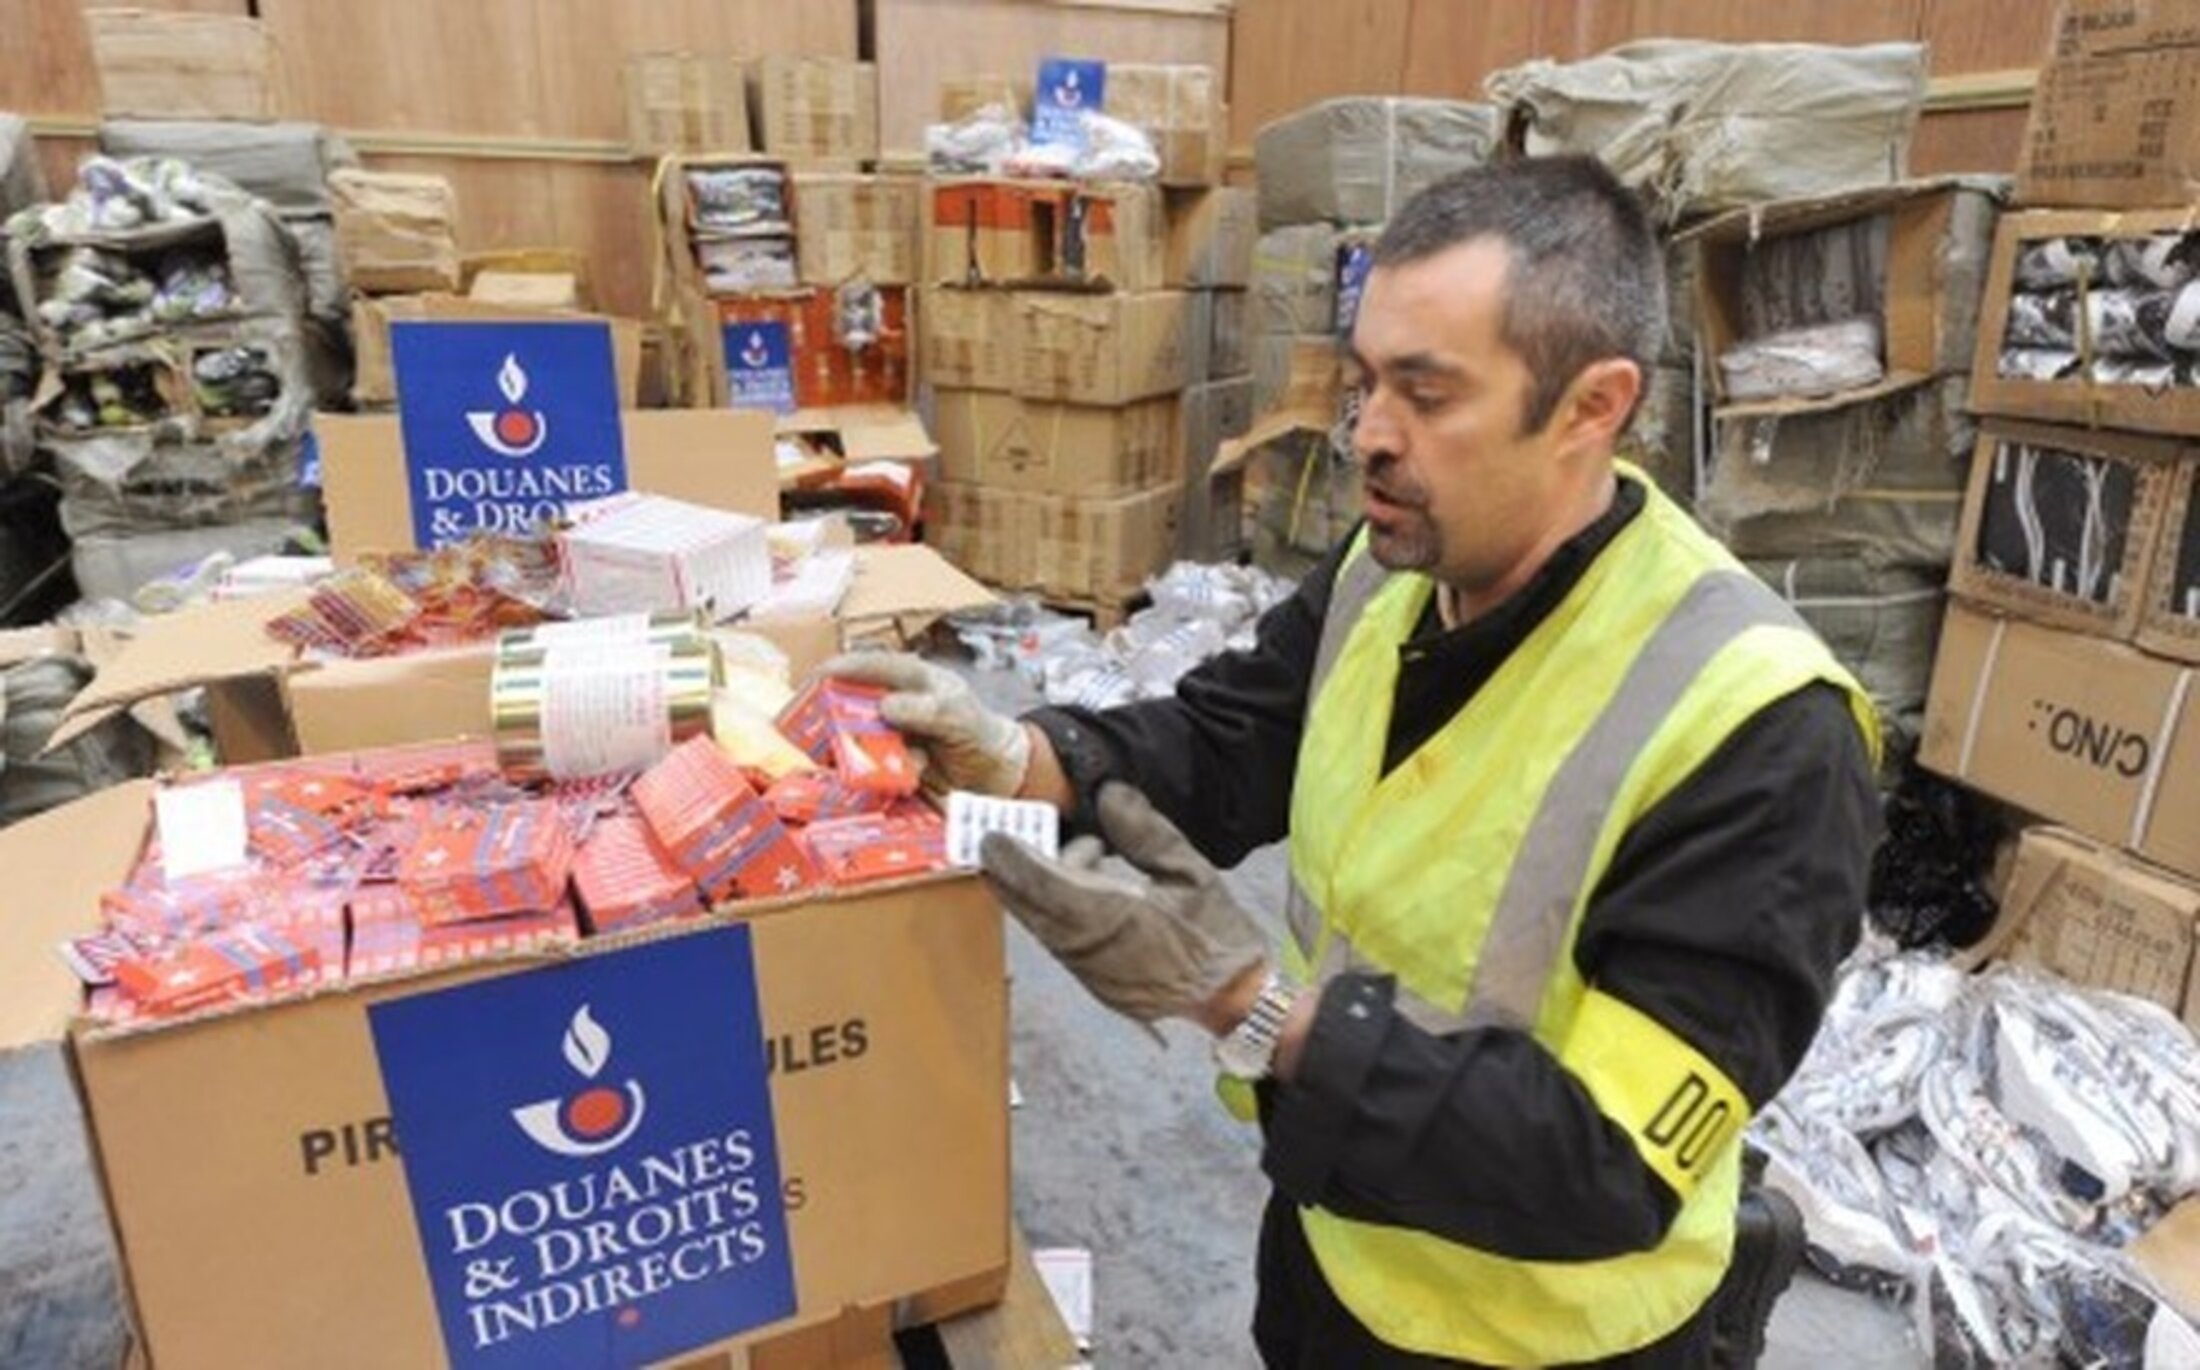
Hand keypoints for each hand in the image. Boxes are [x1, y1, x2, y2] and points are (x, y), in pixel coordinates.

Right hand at [817, 652, 1031, 796]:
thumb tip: (887, 706)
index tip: (820, 674)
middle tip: (810, 725)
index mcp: (915, 682)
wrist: (997, 777)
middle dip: (830, 713)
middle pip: (851, 703)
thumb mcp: (964, 718)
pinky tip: (862, 784)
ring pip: (853, 739)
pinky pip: (864, 771)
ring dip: (845, 751)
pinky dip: (858, 777)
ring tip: (836, 761)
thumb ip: (931, 710)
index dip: (846, 667)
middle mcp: (895, 707)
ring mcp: (890, 739)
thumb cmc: (981, 735)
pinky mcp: (889, 770)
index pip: (876, 666)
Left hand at [980, 782, 1268, 1032]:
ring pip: (1045, 928)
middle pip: (1032, 910)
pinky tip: (1091, 890)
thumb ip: (1146, 832)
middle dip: (1010, 876)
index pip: (1047, 887)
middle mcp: (1093, 952)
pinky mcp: (1096, 988)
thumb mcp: (1192, 871)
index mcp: (1116, 919)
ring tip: (1091, 856)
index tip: (993, 837)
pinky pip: (1062, 946)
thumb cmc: (1217, 934)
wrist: (1234, 999)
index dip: (1014, 861)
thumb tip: (1110, 794)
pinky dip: (1059, 914)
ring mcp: (1092, 975)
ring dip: (1042, 891)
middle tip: (997, 842)